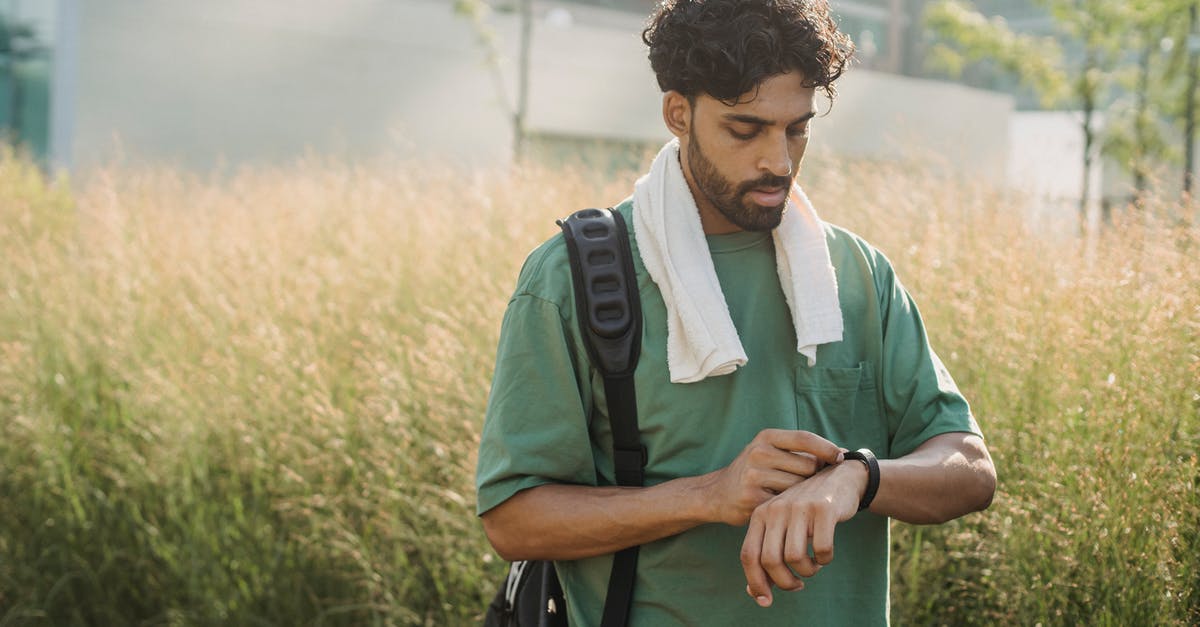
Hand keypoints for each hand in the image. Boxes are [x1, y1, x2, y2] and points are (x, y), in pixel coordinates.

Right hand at [701, 429, 844, 525]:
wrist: (718, 494)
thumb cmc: (754, 471)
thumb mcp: (769, 451)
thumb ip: (800, 451)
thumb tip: (843, 453)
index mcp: (766, 437)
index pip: (804, 438)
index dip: (827, 448)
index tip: (840, 458)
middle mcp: (759, 452)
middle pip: (808, 465)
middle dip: (814, 476)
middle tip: (810, 485)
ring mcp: (754, 476)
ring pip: (800, 487)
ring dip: (803, 495)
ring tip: (794, 497)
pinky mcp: (754, 499)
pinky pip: (787, 504)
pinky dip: (791, 508)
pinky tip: (785, 508)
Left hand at [740, 460, 866, 606]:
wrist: (838, 478)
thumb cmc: (806, 512)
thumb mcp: (782, 528)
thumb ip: (767, 556)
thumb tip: (754, 593)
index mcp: (760, 514)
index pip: (748, 555)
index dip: (755, 582)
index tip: (766, 601)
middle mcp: (776, 509)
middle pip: (771, 561)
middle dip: (785, 582)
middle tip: (797, 584)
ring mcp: (799, 507)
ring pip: (795, 558)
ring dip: (807, 571)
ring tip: (813, 566)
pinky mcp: (824, 509)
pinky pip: (821, 549)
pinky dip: (825, 559)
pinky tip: (825, 555)